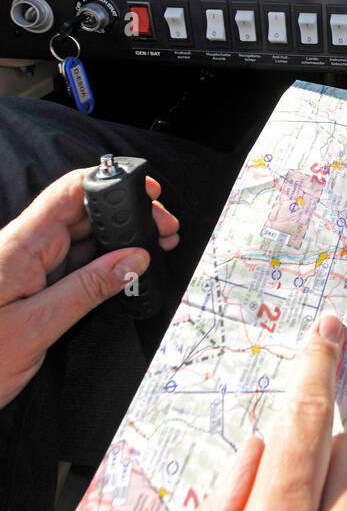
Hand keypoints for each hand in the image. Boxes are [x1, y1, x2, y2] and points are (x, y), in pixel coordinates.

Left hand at [0, 168, 178, 408]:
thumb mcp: (36, 328)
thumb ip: (87, 290)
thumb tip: (133, 260)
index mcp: (19, 246)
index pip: (68, 192)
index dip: (109, 182)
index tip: (145, 189)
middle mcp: (24, 248)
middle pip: (82, 212)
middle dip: (125, 214)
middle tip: (163, 228)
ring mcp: (28, 266)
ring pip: (82, 238)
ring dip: (119, 239)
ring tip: (154, 245)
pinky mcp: (31, 284)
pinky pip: (73, 263)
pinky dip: (103, 263)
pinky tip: (126, 269)